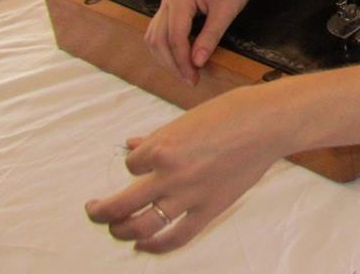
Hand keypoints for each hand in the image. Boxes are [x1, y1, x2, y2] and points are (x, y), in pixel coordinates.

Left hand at [85, 86, 285, 253]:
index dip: (133, 165)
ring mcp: (188, 196)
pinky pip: (175, 238)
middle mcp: (169, 174)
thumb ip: (156, 137)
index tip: (140, 165)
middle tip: (93, 211)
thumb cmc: (230, 112)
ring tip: (115, 230)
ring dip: (121, 231)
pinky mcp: (208, 210)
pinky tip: (142, 246)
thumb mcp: (186, 119)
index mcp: (162, 146)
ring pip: (141, 226)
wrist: (267, 124)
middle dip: (100, 212)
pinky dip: (154, 246)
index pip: (130, 165)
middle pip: (120, 205)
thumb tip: (132, 144)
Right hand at [145, 0, 258, 84]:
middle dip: (172, 63)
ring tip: (185, 72)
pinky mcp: (171, 6)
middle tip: (191, 80)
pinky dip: (166, 47)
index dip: (182, 61)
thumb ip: (211, 37)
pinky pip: (160, 30)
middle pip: (158, 39)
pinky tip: (180, 58)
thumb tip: (197, 62)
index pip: (174, 37)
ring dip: (166, 57)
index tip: (194, 78)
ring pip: (154, 36)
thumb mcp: (226, 12)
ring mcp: (167, 2)